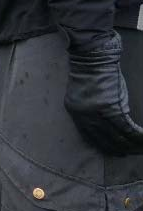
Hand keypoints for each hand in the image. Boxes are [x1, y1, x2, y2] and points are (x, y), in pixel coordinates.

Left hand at [64, 32, 142, 154]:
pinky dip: (137, 136)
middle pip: (105, 140)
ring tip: (141, 148)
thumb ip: (90, 112)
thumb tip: (105, 128)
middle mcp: (84, 116)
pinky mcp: (111, 107)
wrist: (91, 57)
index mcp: (75, 113)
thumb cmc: (89, 73)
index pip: (90, 138)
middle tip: (131, 153)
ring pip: (118, 137)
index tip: (116, 152)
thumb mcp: (82, 96)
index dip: (105, 146)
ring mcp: (97, 112)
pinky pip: (127, 128)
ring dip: (132, 145)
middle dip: (120, 149)